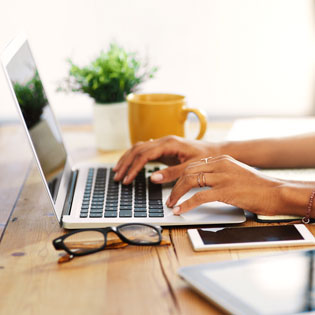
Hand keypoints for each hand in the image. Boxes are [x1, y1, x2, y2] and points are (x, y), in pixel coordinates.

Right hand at [113, 136, 218, 184]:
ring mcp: (163, 143)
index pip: (144, 155)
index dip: (133, 168)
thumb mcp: (190, 167)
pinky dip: (134, 157)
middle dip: (126, 163)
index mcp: (169, 143)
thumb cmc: (205, 157)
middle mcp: (163, 140)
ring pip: (139, 147)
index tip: (127, 180)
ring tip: (118, 171)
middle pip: (137, 149)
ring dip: (127, 159)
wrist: (215, 151)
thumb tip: (153, 178)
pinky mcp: (164, 148)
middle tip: (117, 177)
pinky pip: (144, 150)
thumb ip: (172, 173)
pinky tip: (129, 163)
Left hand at [167, 155, 284, 215]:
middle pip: (188, 171)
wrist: (277, 192)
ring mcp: (222, 177)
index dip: (180, 176)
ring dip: (177, 194)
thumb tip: (202, 184)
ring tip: (171, 204)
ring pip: (190, 181)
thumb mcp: (235, 173)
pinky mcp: (225, 191)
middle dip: (175, 185)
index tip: (173, 186)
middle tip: (169, 197)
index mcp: (221, 159)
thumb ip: (219, 174)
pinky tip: (180, 210)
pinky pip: (199, 197)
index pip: (193, 165)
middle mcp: (220, 165)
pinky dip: (186, 204)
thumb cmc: (257, 186)